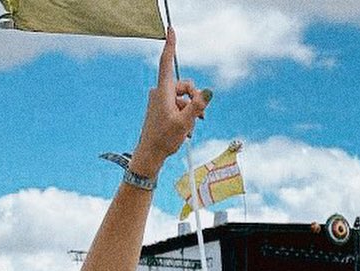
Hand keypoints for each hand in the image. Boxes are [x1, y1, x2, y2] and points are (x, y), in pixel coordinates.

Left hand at [129, 29, 211, 178]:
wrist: (150, 154)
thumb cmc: (165, 138)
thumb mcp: (185, 123)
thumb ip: (197, 106)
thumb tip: (209, 92)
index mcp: (163, 92)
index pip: (167, 63)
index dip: (170, 46)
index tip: (171, 29)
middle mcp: (160, 92)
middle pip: (183, 86)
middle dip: (195, 99)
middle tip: (202, 117)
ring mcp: (160, 101)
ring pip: (182, 98)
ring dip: (191, 111)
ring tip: (192, 129)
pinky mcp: (161, 109)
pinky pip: (177, 106)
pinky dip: (184, 115)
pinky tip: (186, 131)